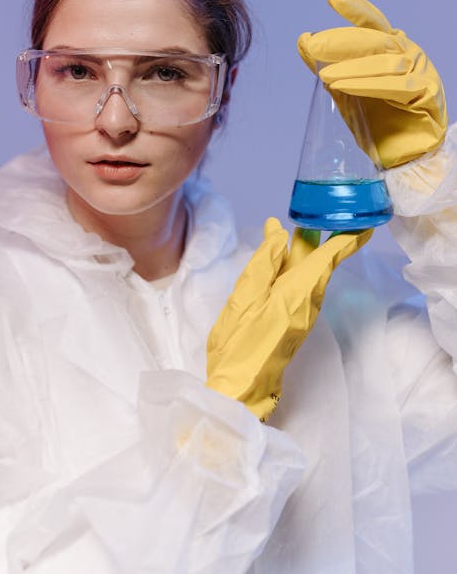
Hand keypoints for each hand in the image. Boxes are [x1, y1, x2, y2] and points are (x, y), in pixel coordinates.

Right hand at [206, 218, 371, 421]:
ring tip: (289, 233)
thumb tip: (279, 234)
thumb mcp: (243, 298)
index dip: (345, 240)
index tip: (364, 224)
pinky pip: (300, 289)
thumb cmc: (238, 345)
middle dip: (317, 240)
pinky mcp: (293, 323)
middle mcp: (306, 304)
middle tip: (314, 213)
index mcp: (296, 294)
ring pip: (309, 277)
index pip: (326, 259)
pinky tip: (279, 264)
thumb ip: (262, 264)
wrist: (240, 389)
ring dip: (304, 254)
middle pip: (318, 265)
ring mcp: (302, 316)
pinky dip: (293, 270)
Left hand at [297, 0, 446, 168]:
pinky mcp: (426, 94)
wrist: (405, 156)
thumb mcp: (346, 90)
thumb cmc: (379, 120)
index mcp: (392, 48)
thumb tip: (303, 40)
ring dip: (351, 67)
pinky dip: (368, 85)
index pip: (373, 23)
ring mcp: (421, 72)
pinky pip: (397, 85)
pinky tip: (344, 86)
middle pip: (376, 40)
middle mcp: (408, 55)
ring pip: (385, 62)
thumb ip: (328, 66)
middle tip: (313, 45)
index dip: (355, 9)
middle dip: (342, 41)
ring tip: (324, 75)